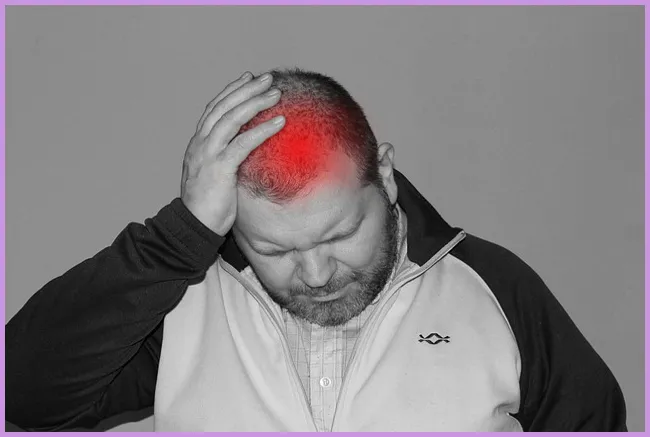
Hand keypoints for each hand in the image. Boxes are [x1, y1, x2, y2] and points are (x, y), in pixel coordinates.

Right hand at [180, 71, 283, 235]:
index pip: (214, 109)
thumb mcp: (214, 176)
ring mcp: (208, 155)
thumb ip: (224, 160)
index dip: (232, 91)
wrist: (193, 228)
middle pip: (224, 107)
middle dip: (247, 89)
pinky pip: (243, 143)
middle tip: (268, 78)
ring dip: (256, 102)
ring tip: (276, 93)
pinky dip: (262, 129)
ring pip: (232, 119)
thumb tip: (243, 154)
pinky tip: (279, 122)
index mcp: (197, 144)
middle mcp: (200, 144)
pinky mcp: (219, 168)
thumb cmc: (208, 206)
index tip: (248, 78)